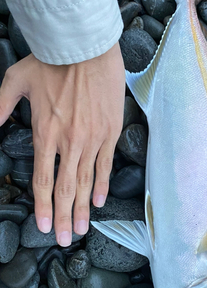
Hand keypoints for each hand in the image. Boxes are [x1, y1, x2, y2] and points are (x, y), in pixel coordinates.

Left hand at [0, 43, 124, 245]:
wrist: (87, 48)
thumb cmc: (51, 62)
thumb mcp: (14, 80)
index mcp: (45, 133)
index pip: (42, 180)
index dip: (42, 207)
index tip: (42, 226)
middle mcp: (70, 142)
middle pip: (65, 188)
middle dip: (63, 217)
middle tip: (63, 239)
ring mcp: (93, 139)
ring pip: (86, 182)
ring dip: (82, 209)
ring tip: (80, 229)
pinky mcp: (110, 132)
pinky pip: (106, 165)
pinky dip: (102, 185)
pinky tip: (98, 202)